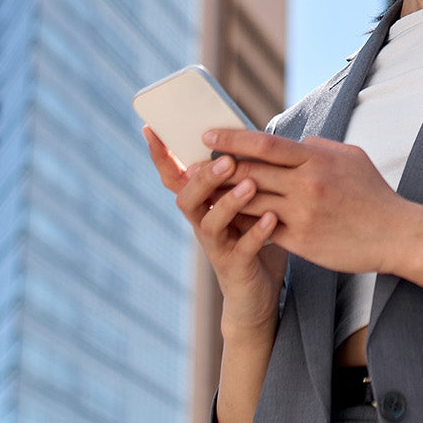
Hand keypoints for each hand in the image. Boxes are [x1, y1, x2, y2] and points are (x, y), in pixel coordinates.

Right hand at [143, 127, 288, 332]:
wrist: (257, 294)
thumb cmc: (251, 238)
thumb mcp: (244, 203)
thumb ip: (240, 175)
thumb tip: (244, 134)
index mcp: (202, 204)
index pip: (175, 177)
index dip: (161, 156)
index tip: (150, 129)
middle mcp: (202, 224)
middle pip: (188, 198)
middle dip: (204, 178)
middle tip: (226, 160)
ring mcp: (216, 247)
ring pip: (210, 224)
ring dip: (229, 203)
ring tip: (250, 186)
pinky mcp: (235, 267)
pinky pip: (243, 249)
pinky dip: (257, 233)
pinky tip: (271, 218)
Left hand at [203, 128, 416, 276]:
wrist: (397, 235)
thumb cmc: (374, 195)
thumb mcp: (352, 158)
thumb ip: (319, 147)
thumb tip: (295, 141)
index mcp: (317, 159)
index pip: (265, 144)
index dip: (232, 139)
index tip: (209, 136)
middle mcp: (307, 184)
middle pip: (250, 172)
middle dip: (217, 169)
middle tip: (192, 166)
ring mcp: (303, 214)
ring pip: (252, 202)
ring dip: (224, 198)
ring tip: (202, 193)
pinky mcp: (302, 241)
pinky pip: (264, 230)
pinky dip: (244, 224)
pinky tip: (229, 221)